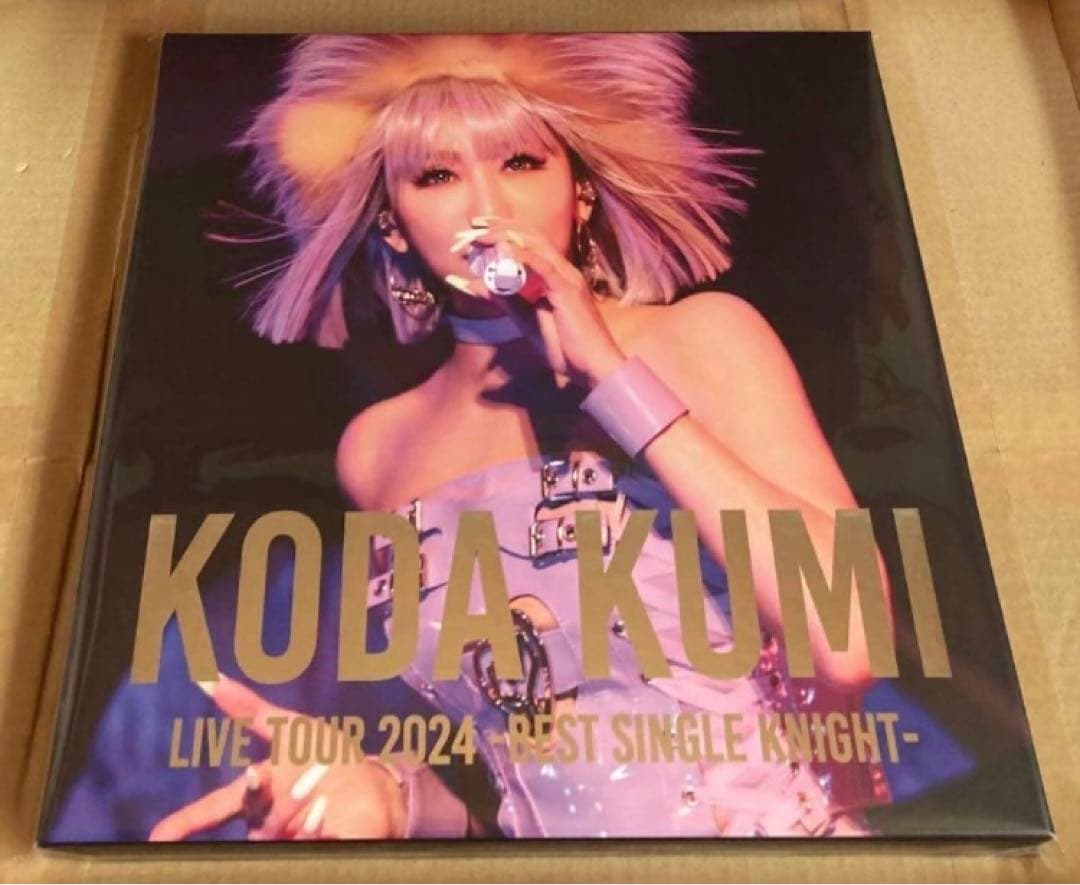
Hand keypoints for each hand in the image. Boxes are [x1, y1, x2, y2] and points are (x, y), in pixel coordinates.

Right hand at [148, 675, 405, 840]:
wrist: (374, 786)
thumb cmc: (325, 758)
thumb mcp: (290, 728)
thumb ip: (249, 708)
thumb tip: (208, 677)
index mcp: (257, 796)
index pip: (212, 810)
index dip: (182, 825)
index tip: (156, 838)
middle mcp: (268, 824)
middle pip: (258, 818)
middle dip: (271, 801)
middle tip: (283, 779)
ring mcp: (293, 840)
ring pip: (282, 834)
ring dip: (306, 818)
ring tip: (326, 802)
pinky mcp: (322, 851)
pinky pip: (316, 844)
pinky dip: (321, 832)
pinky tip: (330, 822)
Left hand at [446, 215, 626, 387]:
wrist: (592, 367)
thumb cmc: (564, 346)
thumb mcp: (525, 319)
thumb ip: (504, 299)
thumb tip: (477, 285)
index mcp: (554, 274)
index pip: (528, 241)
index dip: (502, 230)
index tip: (475, 230)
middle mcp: (562, 269)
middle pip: (530, 235)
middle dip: (498, 226)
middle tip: (471, 226)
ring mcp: (567, 277)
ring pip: (535, 244)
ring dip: (504, 236)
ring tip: (480, 235)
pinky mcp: (568, 290)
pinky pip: (544, 266)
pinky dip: (522, 255)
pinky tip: (503, 249)